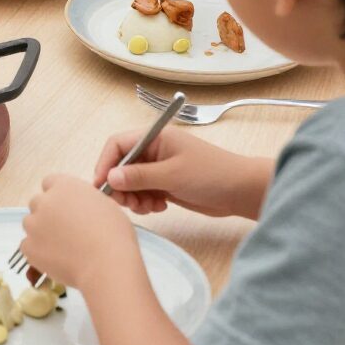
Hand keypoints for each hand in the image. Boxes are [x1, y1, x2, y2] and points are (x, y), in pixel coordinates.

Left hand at [21, 174, 134, 293]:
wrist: (107, 265)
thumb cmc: (113, 236)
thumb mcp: (105, 205)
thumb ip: (85, 199)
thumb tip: (80, 206)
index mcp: (65, 186)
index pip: (50, 183)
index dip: (57, 196)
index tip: (64, 207)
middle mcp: (45, 201)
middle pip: (38, 203)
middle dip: (47, 214)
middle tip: (64, 230)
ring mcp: (34, 223)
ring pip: (31, 224)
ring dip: (41, 232)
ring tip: (63, 247)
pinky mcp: (29, 246)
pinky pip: (27, 246)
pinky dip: (38, 252)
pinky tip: (56, 258)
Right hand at [93, 125, 265, 218]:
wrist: (241, 191)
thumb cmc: (212, 174)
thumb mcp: (172, 175)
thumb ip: (139, 176)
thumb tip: (110, 178)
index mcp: (155, 137)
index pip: (117, 145)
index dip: (105, 164)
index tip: (102, 186)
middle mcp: (154, 150)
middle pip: (121, 165)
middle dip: (121, 186)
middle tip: (129, 203)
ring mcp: (159, 168)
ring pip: (131, 182)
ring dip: (134, 197)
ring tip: (149, 207)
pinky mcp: (165, 183)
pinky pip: (143, 192)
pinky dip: (145, 202)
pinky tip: (159, 207)